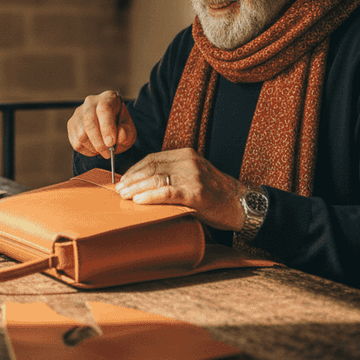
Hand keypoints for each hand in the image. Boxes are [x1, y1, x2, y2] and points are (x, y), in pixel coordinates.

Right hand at [67, 90, 136, 158]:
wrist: (109, 124)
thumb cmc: (120, 125)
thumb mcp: (129, 129)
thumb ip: (127, 132)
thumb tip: (120, 134)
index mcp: (108, 98)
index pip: (104, 110)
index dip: (107, 127)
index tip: (111, 143)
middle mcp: (91, 102)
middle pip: (89, 122)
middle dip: (99, 142)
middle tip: (108, 153)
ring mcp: (78, 113)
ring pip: (81, 135)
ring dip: (93, 148)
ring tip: (103, 150)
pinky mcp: (71, 124)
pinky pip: (76, 143)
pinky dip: (86, 151)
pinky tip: (95, 149)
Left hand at [115, 148, 245, 231]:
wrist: (240, 204)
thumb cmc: (213, 193)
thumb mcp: (193, 175)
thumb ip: (173, 174)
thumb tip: (142, 182)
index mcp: (186, 155)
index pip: (152, 159)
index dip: (134, 170)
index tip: (123, 180)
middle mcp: (189, 162)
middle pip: (151, 168)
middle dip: (132, 180)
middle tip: (119, 190)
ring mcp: (193, 177)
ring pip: (156, 179)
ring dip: (136, 188)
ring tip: (125, 196)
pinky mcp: (195, 193)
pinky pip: (167, 193)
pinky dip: (150, 197)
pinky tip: (139, 201)